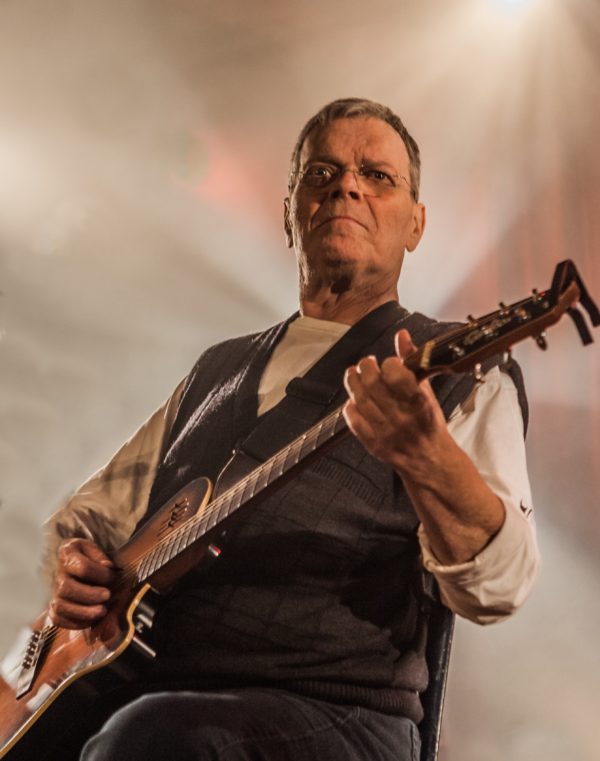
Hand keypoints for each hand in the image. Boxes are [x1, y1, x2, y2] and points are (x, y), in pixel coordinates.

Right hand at [49, 538, 116, 628]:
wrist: (71, 562)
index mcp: (67, 553)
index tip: (113, 576)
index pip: (82, 566)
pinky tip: (91, 620)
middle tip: (107, 596)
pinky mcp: (53, 606)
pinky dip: (74, 622)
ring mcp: (53, 591)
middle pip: (66, 587)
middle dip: (90, 595)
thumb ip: (101, 556)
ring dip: (83, 612)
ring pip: (60, 606)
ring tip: (102, 611)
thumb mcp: (94, 548)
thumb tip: (108, 566)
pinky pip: (57, 619)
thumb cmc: (86, 555)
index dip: (100, 573)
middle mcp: (57, 573)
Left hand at [343, 329, 446, 470]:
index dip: (388, 364)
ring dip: (353, 382)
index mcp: (420, 402)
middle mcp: (403, 418)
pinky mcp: (374, 445)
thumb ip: (413, 361)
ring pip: (360, 399)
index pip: (396, 374)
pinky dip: (350, 406)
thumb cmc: (428, 421)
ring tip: (354, 374)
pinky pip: (353, 420)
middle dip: (365, 367)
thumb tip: (401, 335)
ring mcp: (386, 433)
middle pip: (372, 384)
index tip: (389, 363)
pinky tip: (354, 399)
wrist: (429, 459)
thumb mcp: (426, 390)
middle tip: (366, 364)